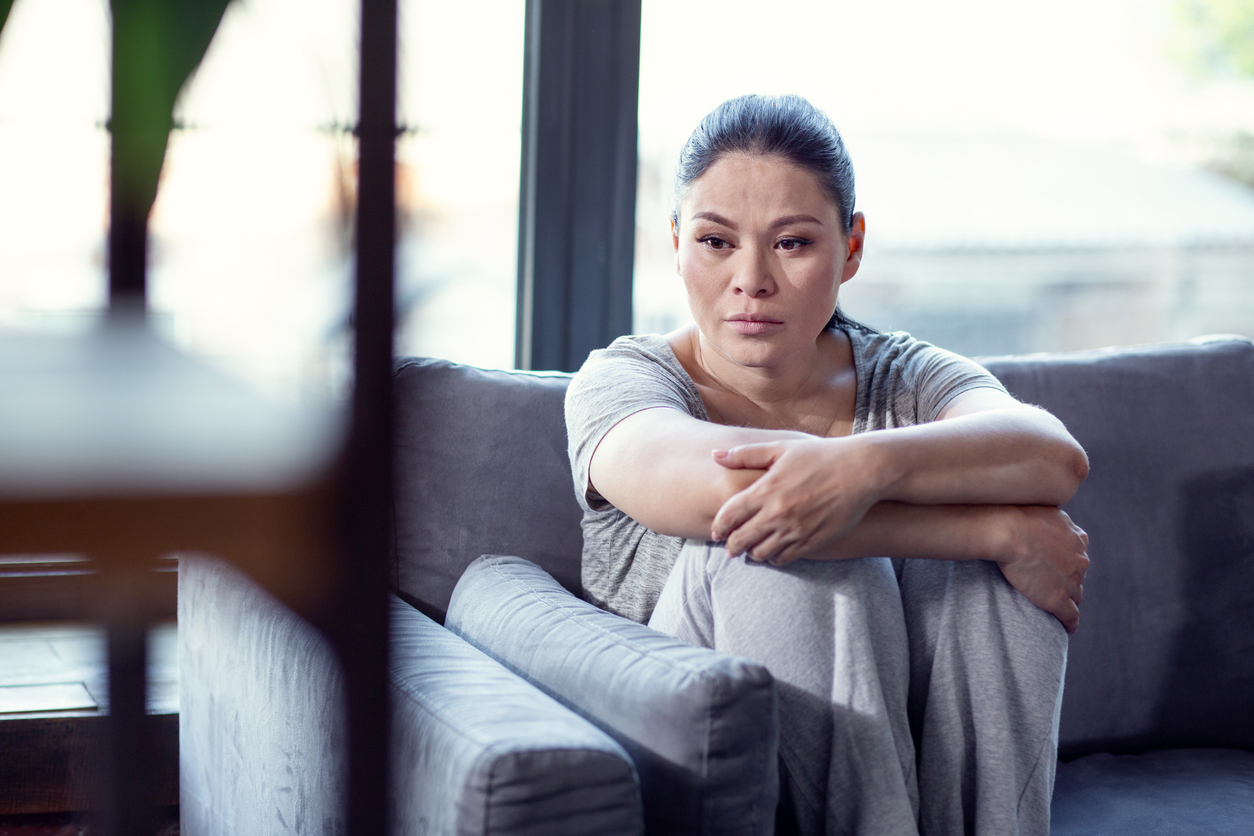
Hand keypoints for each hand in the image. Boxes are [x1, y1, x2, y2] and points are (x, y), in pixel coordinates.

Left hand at [710, 438, 878, 564]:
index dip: (718, 527)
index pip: (729, 516)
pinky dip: (774, 557)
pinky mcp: (812, 541)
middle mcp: (777, 513)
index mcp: (766, 489)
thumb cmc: (819, 455)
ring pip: (761, 553)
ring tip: (752, 548)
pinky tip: (774, 550)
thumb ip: (745, 454)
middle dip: (732, 545)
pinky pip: (784, 558)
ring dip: (752, 552)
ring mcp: (795, 530)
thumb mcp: (781, 448)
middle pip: (741, 540)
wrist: (860, 471)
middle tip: (731, 546)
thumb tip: (715, 455)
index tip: (717, 531)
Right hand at [996, 506, 1089, 633]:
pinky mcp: (1059, 600)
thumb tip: (1041, 512)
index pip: (1077, 554)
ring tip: (1058, 607)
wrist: (1008, 532)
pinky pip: (1070, 616)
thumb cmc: (1016, 515)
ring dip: (1068, 599)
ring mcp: (1071, 581)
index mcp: (1077, 539)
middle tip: (1051, 583)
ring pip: (1075, 595)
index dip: (1067, 560)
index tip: (1056, 563)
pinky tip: (1068, 628)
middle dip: (1068, 579)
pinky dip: (1070, 623)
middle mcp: (1080, 560)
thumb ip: (1048, 516)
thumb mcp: (1040, 507)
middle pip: (1078, 575)